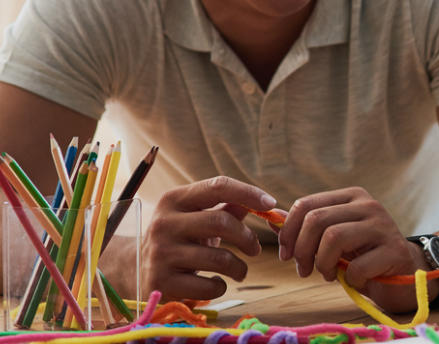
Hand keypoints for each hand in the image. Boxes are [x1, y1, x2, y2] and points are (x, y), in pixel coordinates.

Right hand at [141, 176, 275, 299]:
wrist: (134, 270)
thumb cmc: (179, 238)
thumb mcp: (197, 217)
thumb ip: (229, 206)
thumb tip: (269, 205)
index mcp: (174, 199)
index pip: (217, 186)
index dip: (248, 193)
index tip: (271, 203)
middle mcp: (163, 223)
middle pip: (221, 222)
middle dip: (247, 237)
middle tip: (255, 249)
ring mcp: (160, 253)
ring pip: (219, 258)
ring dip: (239, 267)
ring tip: (239, 270)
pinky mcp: (161, 282)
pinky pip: (208, 286)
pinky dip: (221, 286)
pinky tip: (216, 282)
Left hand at [276, 186, 426, 310]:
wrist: (405, 271)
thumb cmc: (364, 254)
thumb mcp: (333, 238)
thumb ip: (307, 227)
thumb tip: (272, 217)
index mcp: (351, 196)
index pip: (307, 204)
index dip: (288, 231)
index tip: (285, 254)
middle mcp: (369, 205)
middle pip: (317, 220)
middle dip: (301, 250)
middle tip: (304, 270)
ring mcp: (383, 226)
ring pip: (333, 238)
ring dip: (322, 264)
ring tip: (327, 274)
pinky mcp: (395, 250)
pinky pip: (356, 266)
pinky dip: (349, 279)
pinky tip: (354, 280)